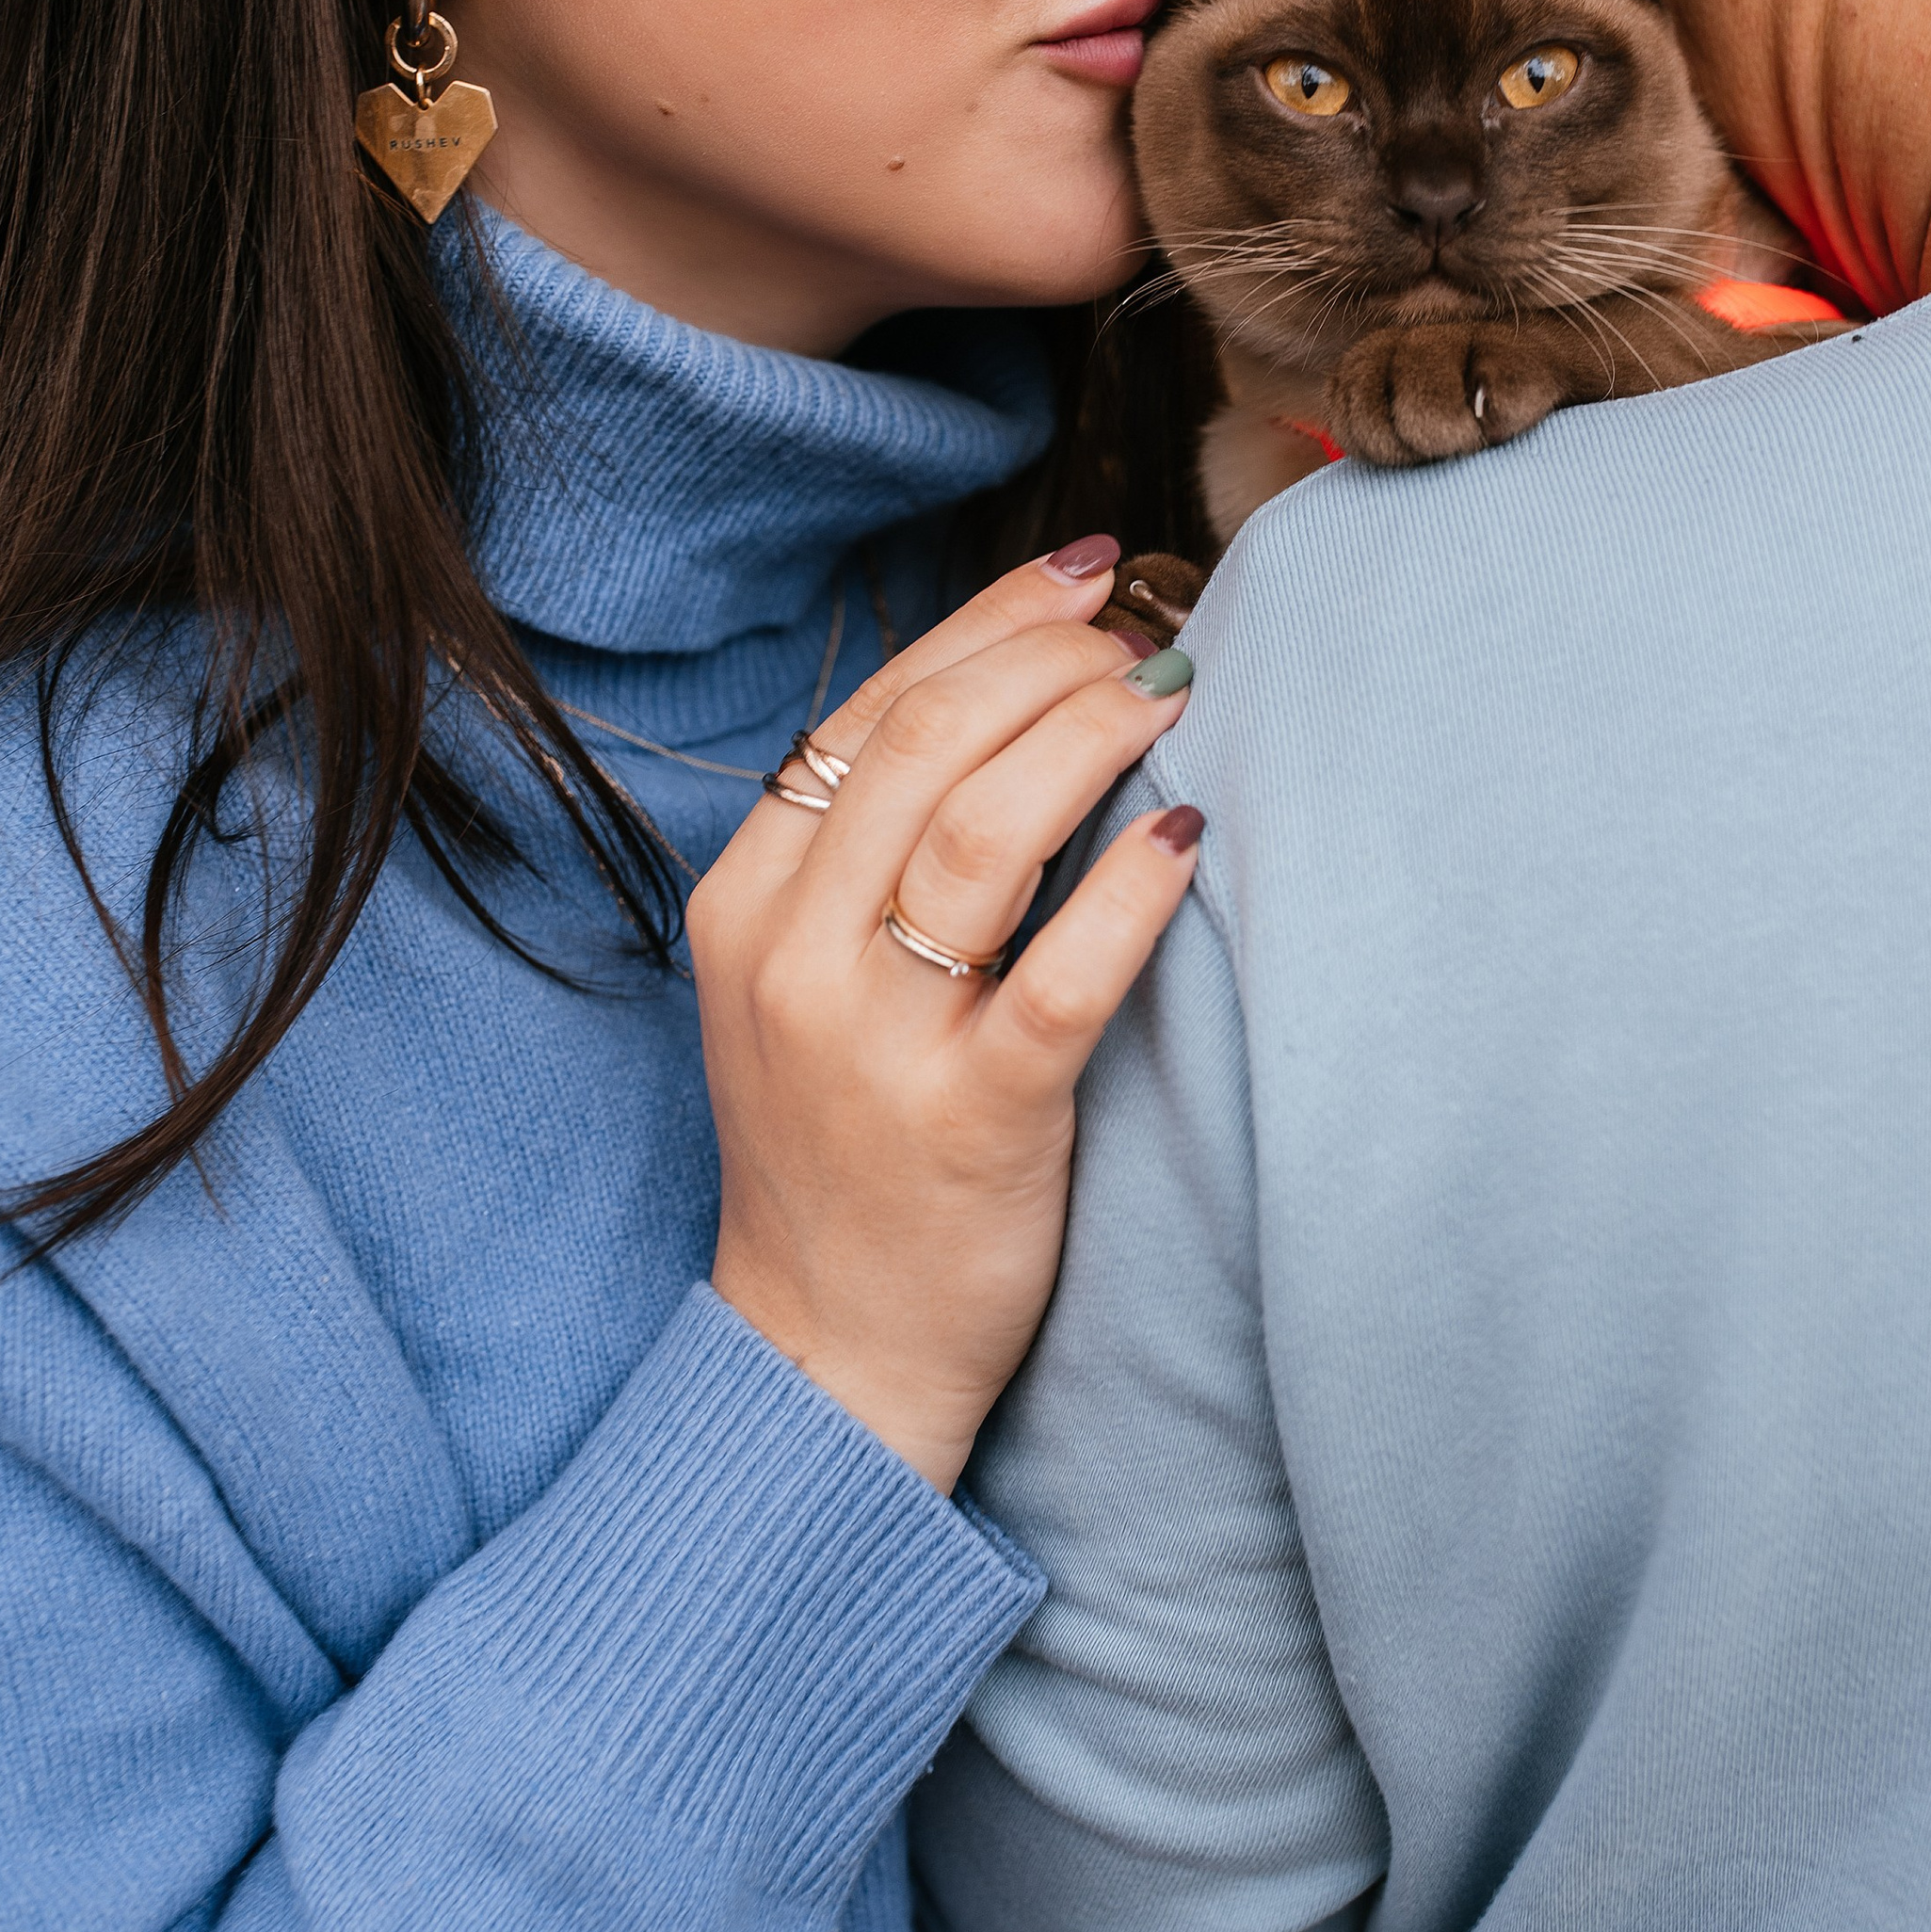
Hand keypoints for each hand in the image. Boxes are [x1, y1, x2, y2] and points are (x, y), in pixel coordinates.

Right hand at [686, 543, 1201, 1489]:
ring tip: (1172, 697)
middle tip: (1146, 636)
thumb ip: (863, 855)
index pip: (867, 714)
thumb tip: (1002, 697)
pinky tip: (1186, 841)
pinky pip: (1064, 973)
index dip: (986, 624)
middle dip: (1052, 658)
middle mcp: (794, 958)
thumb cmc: (840, 1150)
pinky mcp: (973, 1118)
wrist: (828, 1352)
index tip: (1083, 579)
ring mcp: (876, 1041)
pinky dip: (1130, 891)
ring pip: (984, 830)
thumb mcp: (799, 984)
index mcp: (744, 904)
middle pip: (928, 743)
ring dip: (1093, 735)